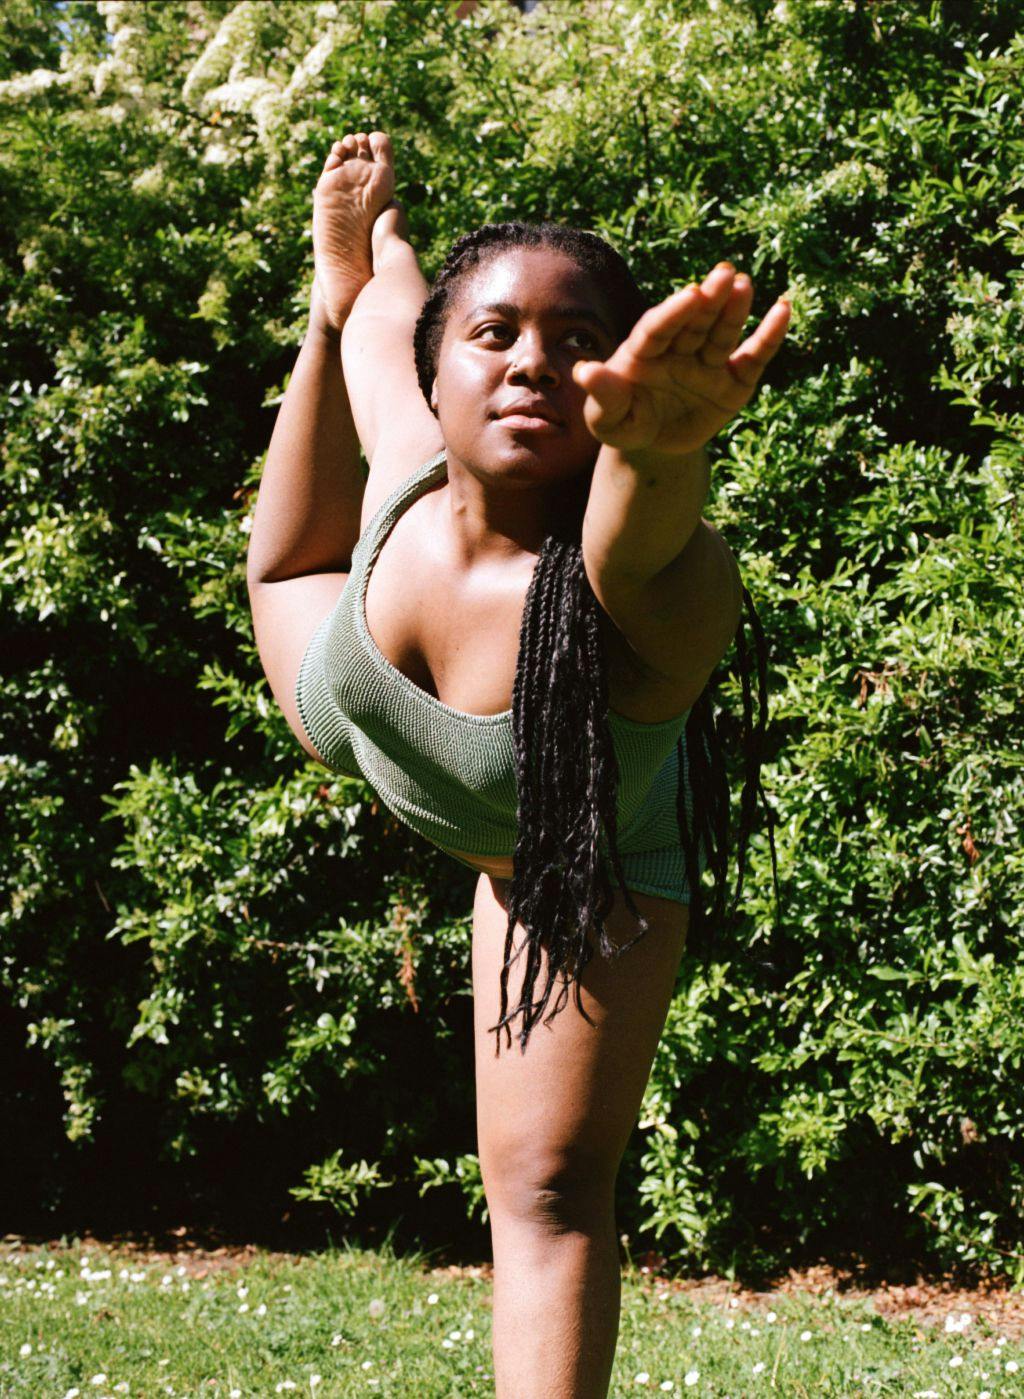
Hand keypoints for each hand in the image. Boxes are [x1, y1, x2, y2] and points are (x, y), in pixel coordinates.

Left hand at [572, 263, 790, 457]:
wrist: (651, 446)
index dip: (674, 312)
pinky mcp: (734, 380)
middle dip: (710, 300)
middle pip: (695, 322)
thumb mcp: (606, 418)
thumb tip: (583, 371)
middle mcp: (679, 348)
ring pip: (723, 332)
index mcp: (644, 350)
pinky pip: (753, 357)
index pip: (658, 328)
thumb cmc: (623, 424)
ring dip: (735, 310)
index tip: (690, 294)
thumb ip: (602, 395)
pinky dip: (769, 336)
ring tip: (745, 285)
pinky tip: (783, 310)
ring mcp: (708, 362)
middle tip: (724, 274)